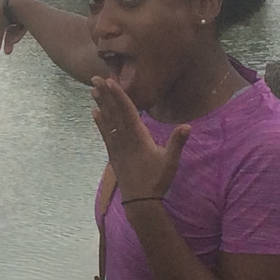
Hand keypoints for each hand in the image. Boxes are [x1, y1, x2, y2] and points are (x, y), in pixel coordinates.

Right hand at [0, 0, 27, 53]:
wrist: (22, 6)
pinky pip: (19, 28)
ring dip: (7, 40)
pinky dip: (16, 35)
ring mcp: (16, 9)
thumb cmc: (4, 9)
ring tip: (7, 51)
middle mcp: (5, 4)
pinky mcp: (26, 14)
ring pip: (10, 27)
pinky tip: (13, 42)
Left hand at [91, 76, 189, 199]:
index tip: (110, 82)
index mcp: (138, 137)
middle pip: (114, 112)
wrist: (140, 200)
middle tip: (95, 78)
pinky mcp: (113, 153)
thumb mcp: (171, 161)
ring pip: (107, 121)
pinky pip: (105, 133)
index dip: (119, 96)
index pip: (127, 111)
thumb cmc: (157, 179)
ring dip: (100, 104)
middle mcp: (124, 138)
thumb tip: (187, 126)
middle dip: (105, 94)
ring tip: (92, 90)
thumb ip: (177, 142)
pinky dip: (100, 122)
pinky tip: (94, 112)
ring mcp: (117, 145)